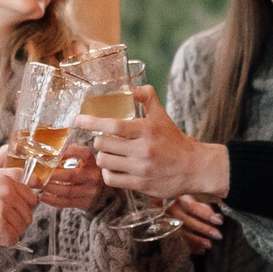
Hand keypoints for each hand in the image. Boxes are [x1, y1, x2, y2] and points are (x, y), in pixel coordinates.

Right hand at [0, 166, 34, 245]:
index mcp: (4, 177)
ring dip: (7, 232)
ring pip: (22, 228)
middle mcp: (7, 190)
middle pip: (28, 214)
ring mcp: (3, 207)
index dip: (19, 207)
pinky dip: (0, 242)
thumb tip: (17, 165)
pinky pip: (13, 240)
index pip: (31, 195)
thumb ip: (0, 173)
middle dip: (14, 221)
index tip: (7, 211)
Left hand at [36, 154, 105, 212]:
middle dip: (51, 175)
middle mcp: (93, 176)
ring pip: (67, 191)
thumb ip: (70, 155)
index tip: (55, 151)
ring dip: (49, 188)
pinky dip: (52, 200)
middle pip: (70, 176)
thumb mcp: (84, 161)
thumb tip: (45, 152)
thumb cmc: (87, 172)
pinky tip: (41, 196)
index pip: (84, 154)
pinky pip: (66, 202)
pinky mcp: (85, 203)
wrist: (103, 192)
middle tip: (35, 173)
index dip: (70, 151)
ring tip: (36, 184)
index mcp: (92, 162)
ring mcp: (90, 191)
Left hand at [75, 86, 228, 200]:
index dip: (92, 122)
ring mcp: (141, 169)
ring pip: (104, 161)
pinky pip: (111, 179)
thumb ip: (148, 98)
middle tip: (105, 140)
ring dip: (102, 156)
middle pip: (103, 144)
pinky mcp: (140, 185)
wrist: (194, 168)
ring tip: (110, 154)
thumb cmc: (174, 141)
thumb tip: (132, 86)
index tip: (78, 120)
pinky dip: (107, 173)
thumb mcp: (162, 117)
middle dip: (99, 140)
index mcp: (147, 130)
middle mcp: (143, 149)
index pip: (113, 125)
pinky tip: (113, 168)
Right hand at [166, 193, 222, 253]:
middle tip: (217, 235)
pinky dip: (191, 246)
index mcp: (179, 199)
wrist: (162, 202)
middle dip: (204, 229)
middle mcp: (173, 210)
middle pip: (188, 222)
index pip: (192, 207)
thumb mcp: (193, 199)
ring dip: (197, 240)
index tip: (219, 221)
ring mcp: (169, 221)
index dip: (206, 214)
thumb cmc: (183, 200)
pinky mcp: (169, 231)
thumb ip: (204, 207)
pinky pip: (181, 240)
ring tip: (209, 244)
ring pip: (183, 232)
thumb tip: (217, 217)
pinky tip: (201, 250)